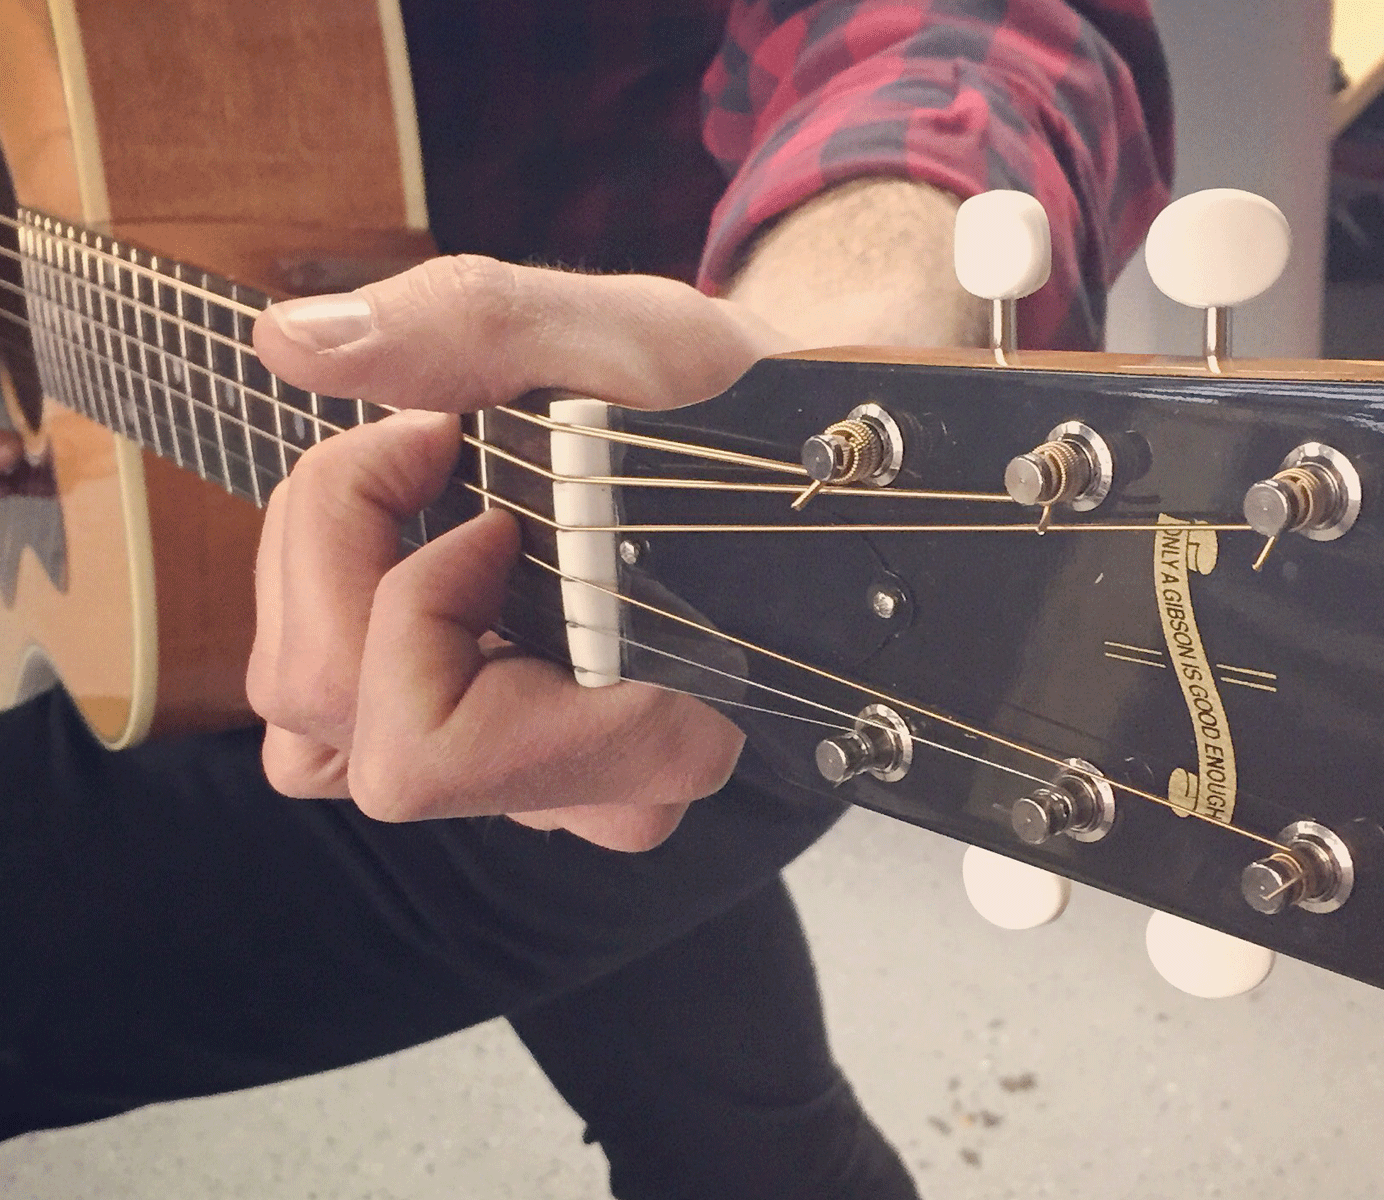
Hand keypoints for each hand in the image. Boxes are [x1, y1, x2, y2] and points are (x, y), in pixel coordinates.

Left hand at [246, 256, 791, 849]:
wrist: (787, 450)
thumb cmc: (734, 402)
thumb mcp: (634, 335)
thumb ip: (479, 327)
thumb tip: (289, 342)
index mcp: (653, 731)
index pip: (427, 749)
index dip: (410, 601)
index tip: (471, 469)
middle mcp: (588, 793)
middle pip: (336, 730)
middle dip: (338, 552)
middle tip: (429, 437)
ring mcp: (531, 789)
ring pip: (313, 741)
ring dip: (324, 587)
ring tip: (417, 491)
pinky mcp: (487, 765)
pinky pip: (333, 730)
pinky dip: (336, 620)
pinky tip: (413, 543)